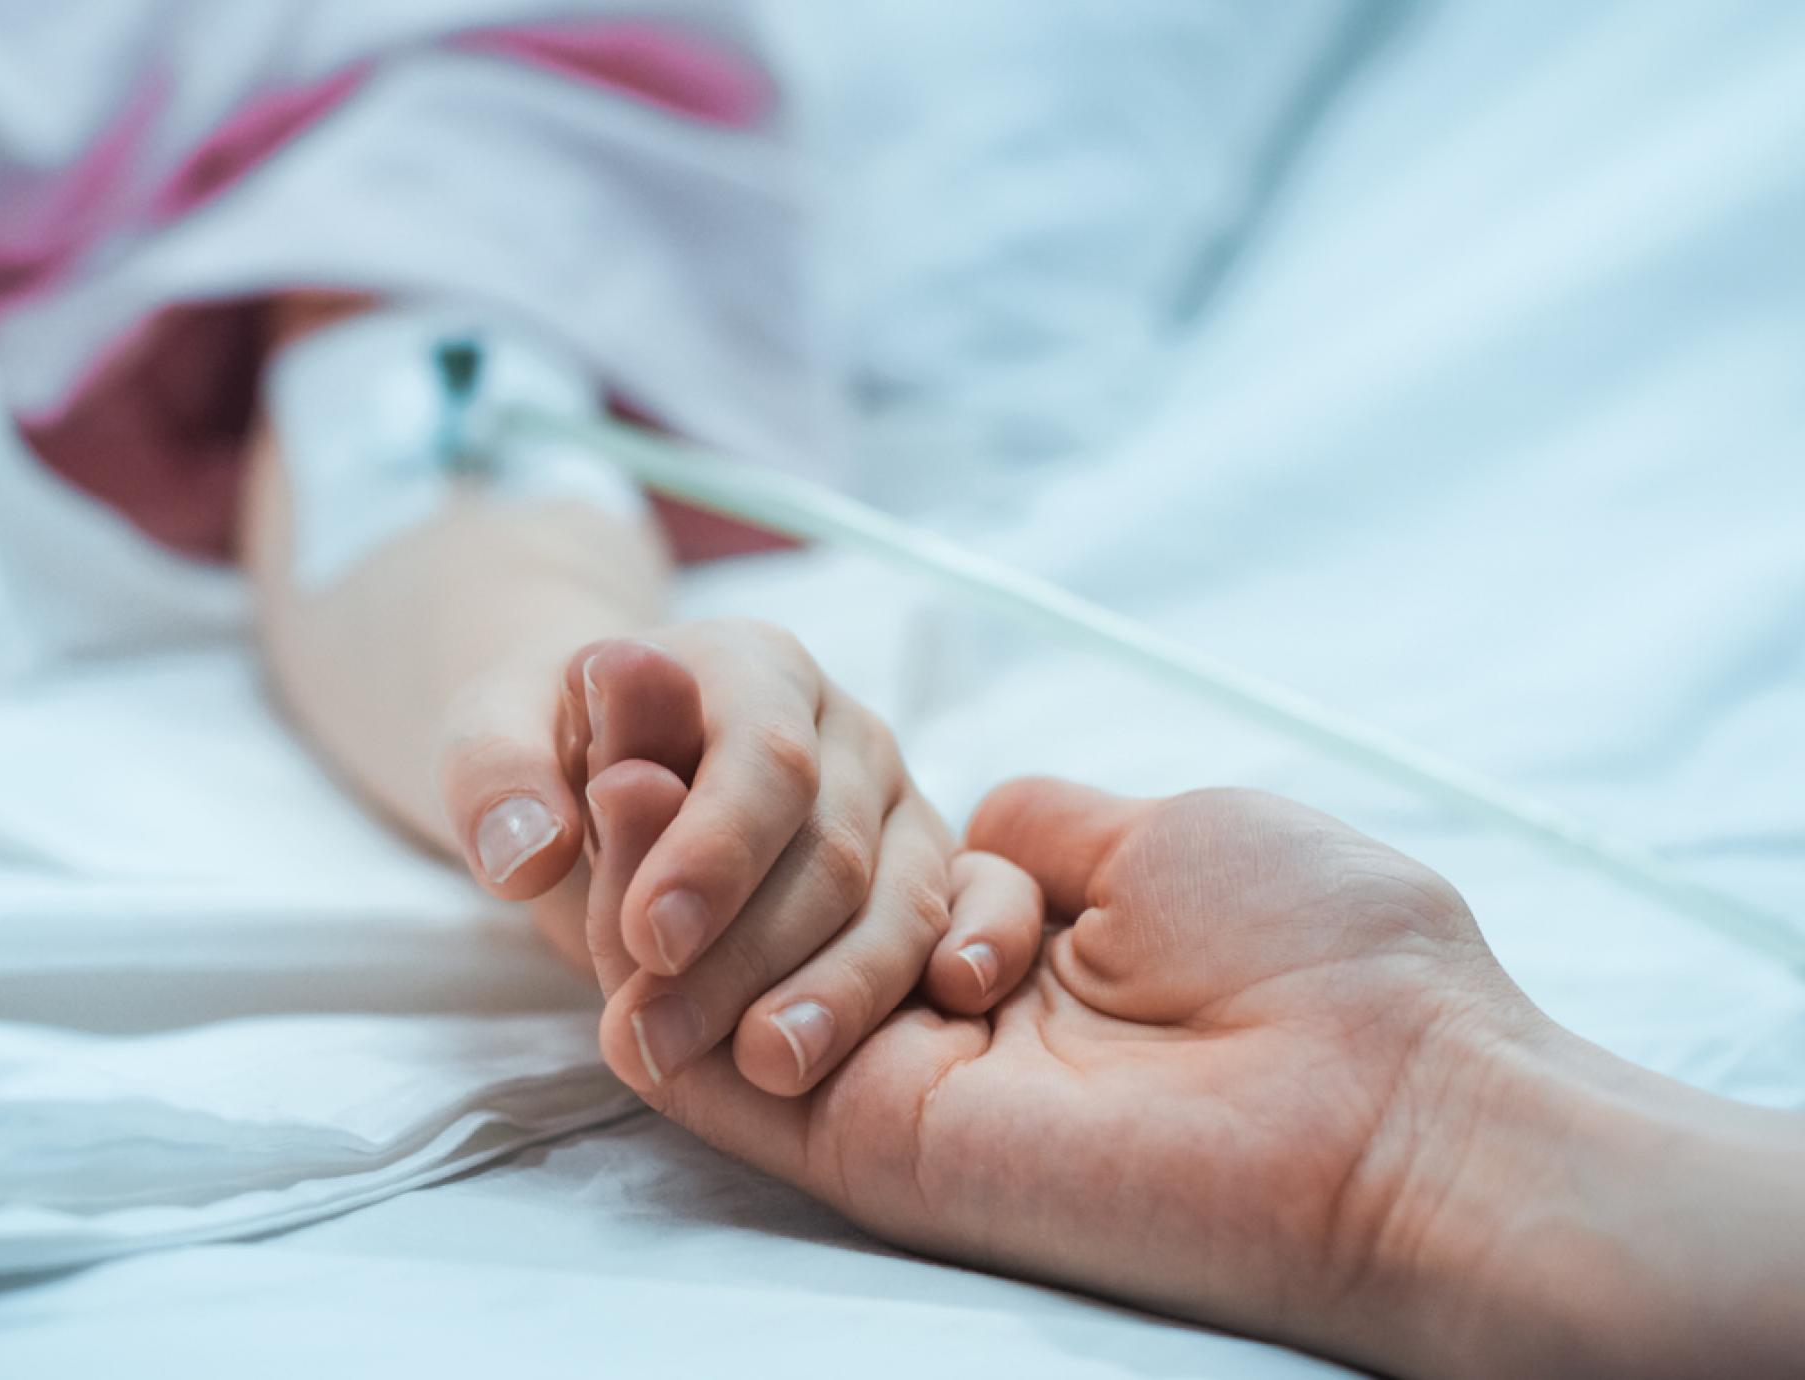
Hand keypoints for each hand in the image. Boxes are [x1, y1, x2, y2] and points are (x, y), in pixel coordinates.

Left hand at [442, 623, 1042, 1093]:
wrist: (610, 766)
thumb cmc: (554, 748)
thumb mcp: (489, 737)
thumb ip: (495, 781)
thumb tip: (526, 853)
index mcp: (751, 667)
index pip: (761, 758)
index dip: (715, 851)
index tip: (649, 940)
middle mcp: (844, 730)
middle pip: (830, 847)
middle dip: (748, 955)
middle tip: (657, 1043)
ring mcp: (896, 802)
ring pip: (901, 898)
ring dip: (840, 992)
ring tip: (768, 1069)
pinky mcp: (924, 871)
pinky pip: (971, 912)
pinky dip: (972, 953)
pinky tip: (951, 1004)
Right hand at [580, 773, 1565, 1374]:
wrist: (1396, 1095)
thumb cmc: (1320, 949)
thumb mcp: (1163, 838)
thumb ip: (1039, 829)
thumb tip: (971, 815)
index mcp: (1020, 943)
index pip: (843, 866)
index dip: (753, 788)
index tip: (684, 695)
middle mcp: (950, 1021)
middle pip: (770, 924)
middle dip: (680, 823)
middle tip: (609, 717)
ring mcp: (911, 1089)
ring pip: (730, 997)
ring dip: (647, 892)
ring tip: (599, 777)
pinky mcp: (886, 1151)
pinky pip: (731, 1092)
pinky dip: (648, 1003)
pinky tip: (600, 899)